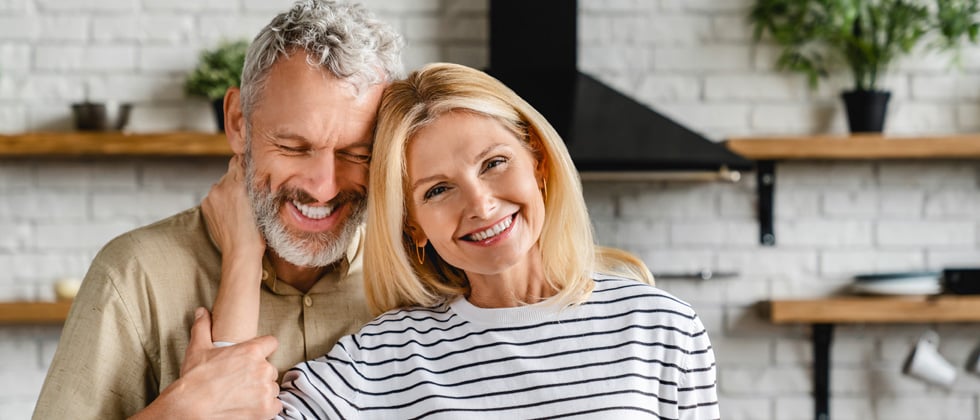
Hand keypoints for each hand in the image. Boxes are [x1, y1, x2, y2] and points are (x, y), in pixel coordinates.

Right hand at [135, 308, 281, 418]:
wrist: (190, 407)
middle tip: (241, 381)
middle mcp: (262, 369)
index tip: (255, 357)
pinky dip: (266, 408)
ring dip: (262, 391)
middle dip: (259, 374)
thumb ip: (203, 327)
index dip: (264, 349)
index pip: (271, 343)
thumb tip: (201, 311)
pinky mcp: (266, 409)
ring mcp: (265, 390)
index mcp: (251, 351)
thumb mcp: (197, 348)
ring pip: (272, 387)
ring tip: (243, 394)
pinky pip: (276, 405)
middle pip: (270, 369)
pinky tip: (250, 407)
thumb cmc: (194, 378)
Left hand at [203, 155, 264, 258]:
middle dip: (238, 178)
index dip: (246, 162)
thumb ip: (255, 183)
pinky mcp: (205, 205)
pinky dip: (221, 200)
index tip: (252, 166)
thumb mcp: (262, 203)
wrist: (240, 253)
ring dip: (229, 189)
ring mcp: (211, 196)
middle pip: (230, 171)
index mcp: (238, 184)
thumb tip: (252, 169)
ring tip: (239, 205)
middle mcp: (222, 187)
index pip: (239, 160)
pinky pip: (214, 195)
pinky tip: (231, 212)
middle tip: (248, 191)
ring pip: (222, 184)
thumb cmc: (257, 232)